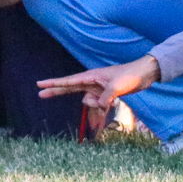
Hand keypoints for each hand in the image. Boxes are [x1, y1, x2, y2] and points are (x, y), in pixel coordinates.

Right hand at [36, 55, 157, 110]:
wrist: (143, 74)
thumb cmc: (129, 76)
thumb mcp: (116, 87)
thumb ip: (104, 98)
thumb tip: (98, 106)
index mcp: (90, 76)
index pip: (68, 81)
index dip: (53, 83)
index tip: (39, 84)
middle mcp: (91, 82)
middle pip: (69, 88)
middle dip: (55, 91)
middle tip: (40, 94)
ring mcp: (97, 88)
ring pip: (89, 102)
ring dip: (98, 104)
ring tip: (112, 98)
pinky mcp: (104, 94)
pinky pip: (98, 104)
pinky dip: (103, 106)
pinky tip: (113, 101)